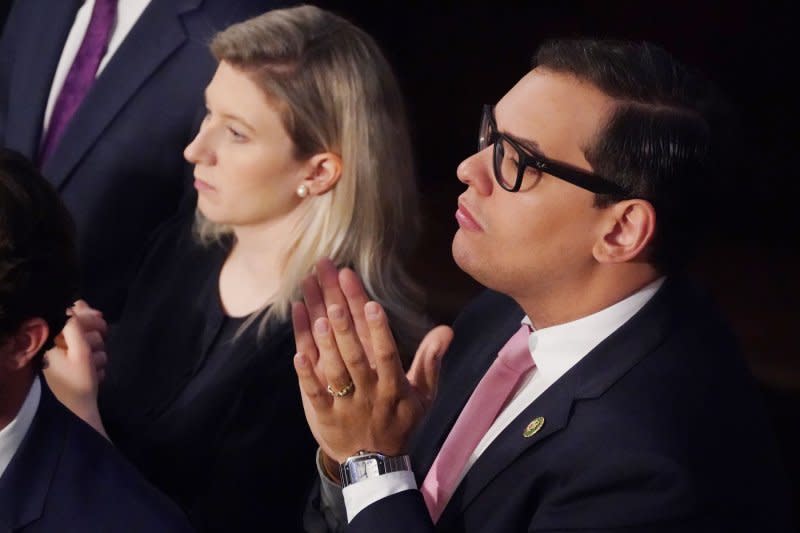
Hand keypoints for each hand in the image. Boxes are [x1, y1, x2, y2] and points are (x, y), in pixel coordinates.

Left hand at [44, 301, 108, 437]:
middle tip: (97, 348)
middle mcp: (53, 348)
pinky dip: (94, 365)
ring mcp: (62, 361)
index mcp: (50, 340)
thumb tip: (77, 304)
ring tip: (94, 368)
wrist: (74, 419)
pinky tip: (95, 375)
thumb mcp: (79, 352)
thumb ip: (78, 325)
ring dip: (96, 354)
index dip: (87, 316)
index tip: (101, 321)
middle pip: (81, 330)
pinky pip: (87, 360)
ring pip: (88, 345)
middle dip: (94, 338)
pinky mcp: (71, 372)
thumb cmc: (75, 385)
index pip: (71, 316)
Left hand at [292, 259, 452, 466]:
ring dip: (323, 339)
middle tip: (331, 282)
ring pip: (333, 369)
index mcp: (393, 385)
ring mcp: (344, 404)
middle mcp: (368, 391)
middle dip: (343, 316)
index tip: (369, 300)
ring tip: (313, 308)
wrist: (374, 464)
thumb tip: (447, 330)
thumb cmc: (399, 421)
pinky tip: (296, 350)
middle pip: (354, 351)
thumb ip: (431, 360)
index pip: (386, 351)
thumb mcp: (423, 395)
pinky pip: (313, 393)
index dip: (378, 327)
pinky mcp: (323, 415)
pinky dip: (305, 373)